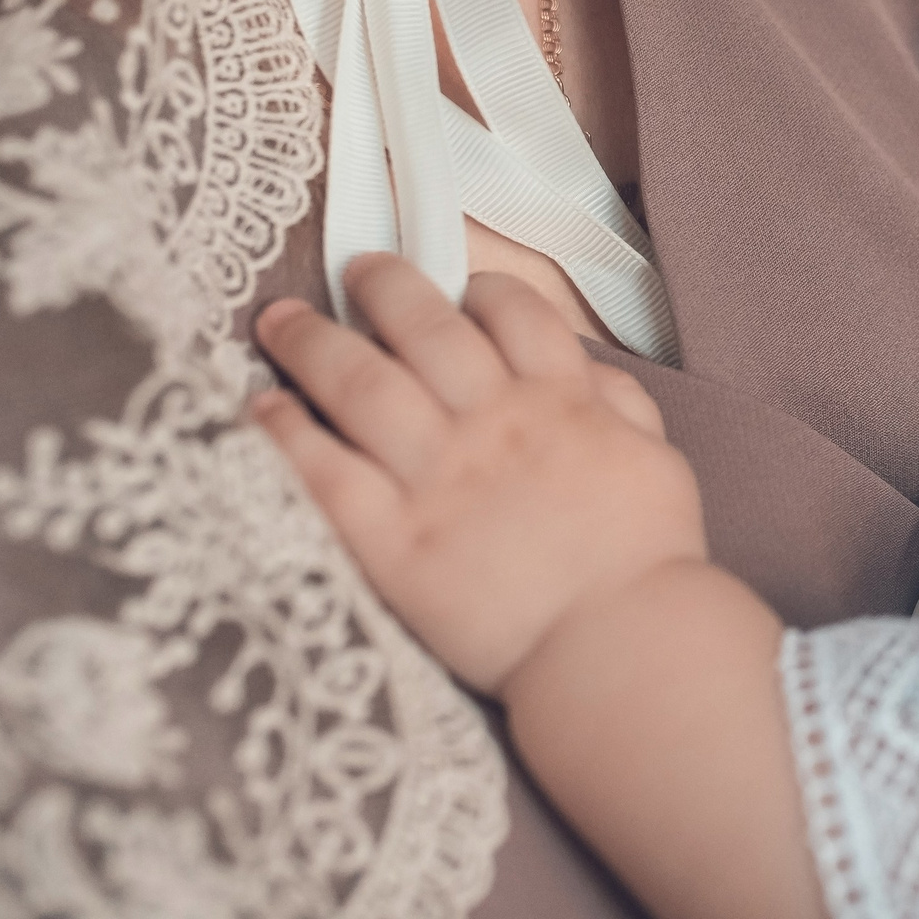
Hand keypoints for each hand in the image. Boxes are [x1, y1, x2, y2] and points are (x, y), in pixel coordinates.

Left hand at [251, 253, 705, 693]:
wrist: (619, 645)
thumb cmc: (645, 561)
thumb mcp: (657, 462)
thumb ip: (621, 406)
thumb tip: (588, 371)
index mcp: (561, 402)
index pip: (514, 315)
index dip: (481, 291)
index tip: (460, 289)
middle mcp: (493, 424)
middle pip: (425, 328)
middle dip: (382, 287)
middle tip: (355, 273)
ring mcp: (438, 479)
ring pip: (360, 383)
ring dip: (311, 342)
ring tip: (279, 321)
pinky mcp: (392, 540)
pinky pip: (324, 472)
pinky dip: (286, 433)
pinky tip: (261, 409)